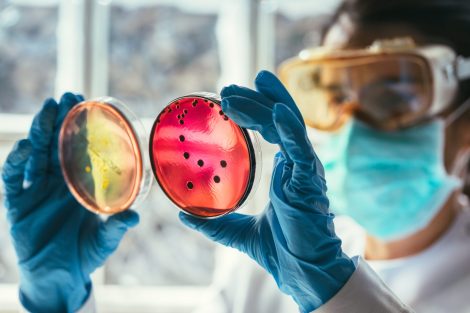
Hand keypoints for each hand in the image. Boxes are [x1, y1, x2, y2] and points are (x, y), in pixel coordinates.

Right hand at [2, 93, 138, 312]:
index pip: (80, 149)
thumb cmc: (85, 253)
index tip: (91, 104)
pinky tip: (26, 147)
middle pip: (56, 143)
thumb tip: (134, 216)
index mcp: (79, 183)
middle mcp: (58, 181)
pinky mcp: (17, 203)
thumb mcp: (104, 240)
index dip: (83, 127)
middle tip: (70, 95)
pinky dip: (17, 162)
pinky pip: (13, 178)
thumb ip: (115, 227)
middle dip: (61, 118)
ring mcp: (36, 190)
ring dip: (40, 130)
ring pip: (35, 153)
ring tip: (49, 109)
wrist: (59, 277)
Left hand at [179, 71, 354, 312]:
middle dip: (255, 99)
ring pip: (287, 125)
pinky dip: (290, 128)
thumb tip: (184, 216)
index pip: (272, 128)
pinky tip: (275, 112)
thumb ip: (214, 221)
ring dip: (263, 105)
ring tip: (234, 93)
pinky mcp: (310, 180)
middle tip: (226, 88)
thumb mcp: (237, 231)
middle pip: (278, 119)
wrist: (302, 269)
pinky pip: (301, 148)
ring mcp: (305, 169)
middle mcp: (296, 164)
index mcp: (284, 170)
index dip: (254, 110)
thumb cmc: (281, 249)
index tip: (229, 98)